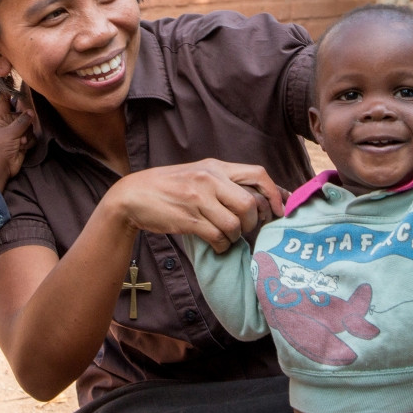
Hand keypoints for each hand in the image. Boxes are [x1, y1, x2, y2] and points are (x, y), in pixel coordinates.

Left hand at [0, 93, 34, 188]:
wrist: (1, 167)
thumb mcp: (10, 132)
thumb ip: (22, 121)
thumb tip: (31, 112)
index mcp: (1, 116)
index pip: (4, 99)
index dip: (8, 90)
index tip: (13, 79)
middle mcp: (9, 122)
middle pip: (22, 112)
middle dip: (25, 119)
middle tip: (23, 126)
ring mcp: (17, 131)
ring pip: (29, 125)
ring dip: (27, 133)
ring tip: (20, 141)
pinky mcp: (23, 141)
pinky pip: (32, 136)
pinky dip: (29, 141)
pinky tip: (22, 147)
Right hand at [106, 159, 284, 252]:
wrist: (133, 195)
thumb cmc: (170, 187)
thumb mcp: (199, 175)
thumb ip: (225, 183)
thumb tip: (260, 199)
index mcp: (215, 167)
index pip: (258, 175)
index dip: (274, 194)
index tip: (279, 211)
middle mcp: (209, 179)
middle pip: (249, 204)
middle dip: (253, 222)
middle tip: (245, 228)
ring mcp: (198, 199)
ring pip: (234, 224)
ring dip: (234, 237)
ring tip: (225, 237)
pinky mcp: (188, 219)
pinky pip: (217, 237)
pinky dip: (221, 245)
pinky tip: (214, 243)